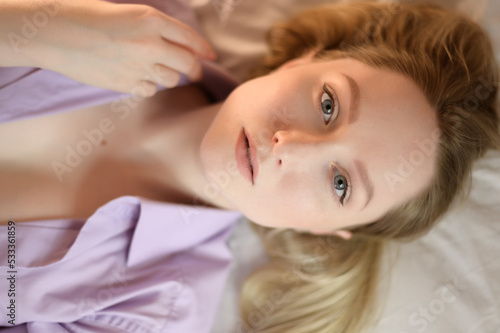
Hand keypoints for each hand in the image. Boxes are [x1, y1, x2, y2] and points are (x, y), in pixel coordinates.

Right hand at [18, 0, 215, 95]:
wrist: (54, 33)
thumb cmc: (86, 15)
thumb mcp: (127, 12)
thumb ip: (154, 28)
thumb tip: (177, 43)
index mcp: (151, 20)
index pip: (191, 39)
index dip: (204, 49)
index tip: (211, 56)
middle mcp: (150, 44)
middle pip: (188, 64)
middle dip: (195, 70)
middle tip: (195, 72)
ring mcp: (138, 66)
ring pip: (171, 80)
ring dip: (169, 76)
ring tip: (156, 69)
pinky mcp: (125, 84)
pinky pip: (150, 90)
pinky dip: (149, 85)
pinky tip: (137, 77)